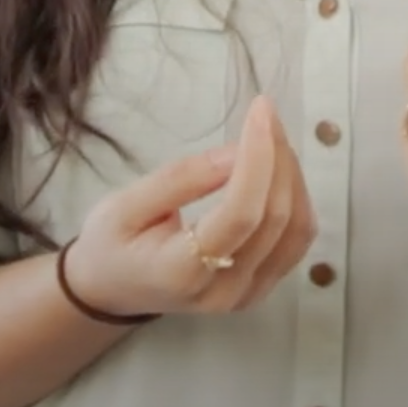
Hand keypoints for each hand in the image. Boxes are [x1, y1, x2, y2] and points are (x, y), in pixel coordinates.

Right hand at [63, 95, 318, 319]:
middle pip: (275, 219)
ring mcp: (247, 295)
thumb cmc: (111, 244)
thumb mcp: (124, 206)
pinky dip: (296, 198)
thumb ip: (179, 180)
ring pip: (296, 230)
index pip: (240, 215)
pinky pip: (297, 241)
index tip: (259, 110)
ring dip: (292, 175)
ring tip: (271, 135)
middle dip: (277, 157)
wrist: (111, 291)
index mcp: (182, 272)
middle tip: (265, 113)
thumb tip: (237, 153)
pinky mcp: (261, 289)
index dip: (258, 159)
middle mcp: (224, 292)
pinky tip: (277, 169)